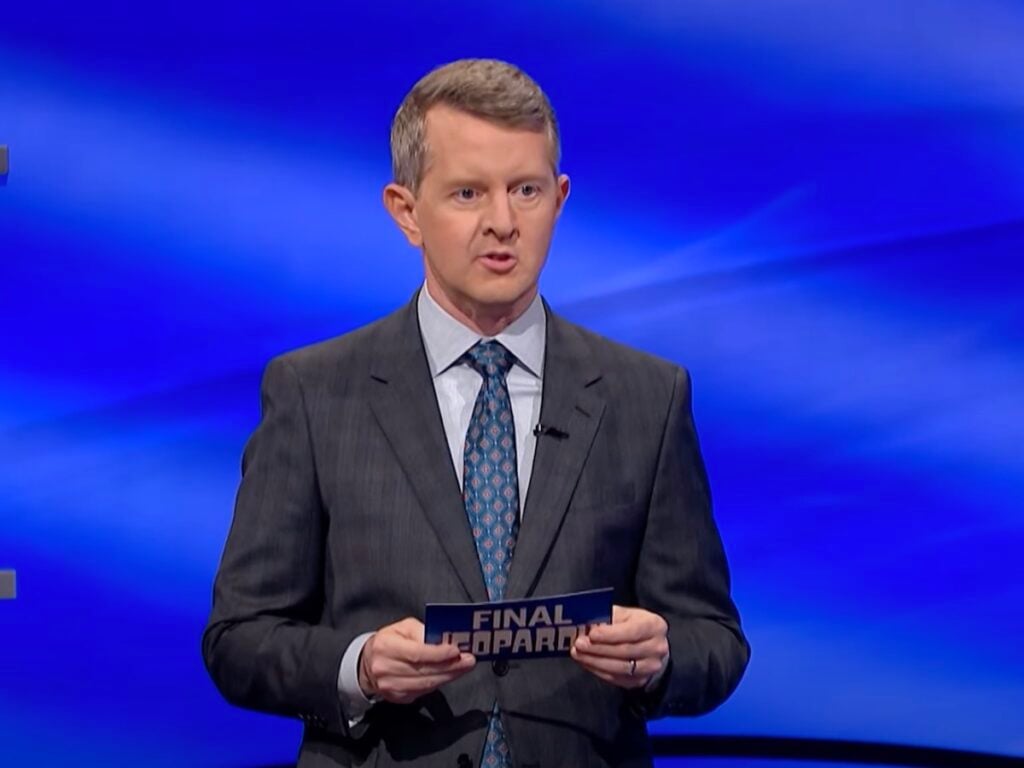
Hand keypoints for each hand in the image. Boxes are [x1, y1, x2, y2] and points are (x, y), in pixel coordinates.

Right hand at [358, 618, 475, 703]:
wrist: (368, 663)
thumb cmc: (389, 641)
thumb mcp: (403, 627)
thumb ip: (423, 632)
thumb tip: (445, 640)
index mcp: (386, 646)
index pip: (417, 653)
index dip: (439, 654)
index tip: (457, 651)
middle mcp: (385, 668)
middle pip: (424, 671)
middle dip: (451, 666)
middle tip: (469, 661)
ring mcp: (390, 686)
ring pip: (426, 685)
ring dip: (449, 676)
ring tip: (463, 668)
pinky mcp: (397, 698)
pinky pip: (423, 692)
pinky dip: (439, 683)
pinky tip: (449, 675)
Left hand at [571, 605, 668, 688]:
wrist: (650, 645)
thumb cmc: (634, 625)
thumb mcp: (625, 614)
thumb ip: (608, 617)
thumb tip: (588, 624)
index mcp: (654, 626)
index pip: (632, 631)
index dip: (611, 634)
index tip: (592, 634)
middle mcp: (657, 648)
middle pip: (625, 651)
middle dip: (598, 648)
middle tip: (579, 644)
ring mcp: (650, 667)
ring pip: (619, 667)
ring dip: (595, 661)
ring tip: (578, 654)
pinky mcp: (640, 681)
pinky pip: (616, 678)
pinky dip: (598, 671)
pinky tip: (586, 662)